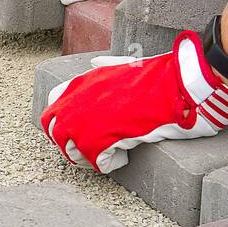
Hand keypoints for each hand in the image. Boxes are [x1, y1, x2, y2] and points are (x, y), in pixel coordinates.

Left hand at [40, 31, 227, 173]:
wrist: (176, 85)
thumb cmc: (156, 75)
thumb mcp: (124, 65)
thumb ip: (105, 67)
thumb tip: (93, 63)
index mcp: (80, 84)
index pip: (51, 108)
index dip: (62, 124)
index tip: (79, 130)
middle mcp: (77, 103)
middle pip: (55, 133)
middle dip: (70, 144)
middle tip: (93, 148)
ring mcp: (86, 122)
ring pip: (71, 151)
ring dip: (89, 157)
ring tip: (111, 152)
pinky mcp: (103, 140)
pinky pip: (95, 162)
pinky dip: (110, 163)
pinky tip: (125, 155)